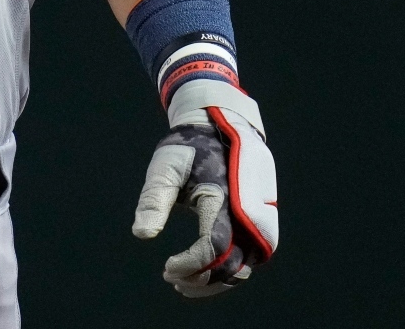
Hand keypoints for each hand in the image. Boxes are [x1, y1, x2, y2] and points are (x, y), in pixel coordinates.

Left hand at [130, 81, 278, 297]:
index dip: (191, 263)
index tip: (167, 268)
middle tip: (171, 278)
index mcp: (224, 194)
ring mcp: (261, 217)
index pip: (214, 244)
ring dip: (217, 280)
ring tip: (185, 281)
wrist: (222, 124)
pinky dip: (230, 269)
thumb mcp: (166, 166)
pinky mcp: (263, 222)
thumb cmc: (189, 147)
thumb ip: (154, 200)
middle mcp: (249, 210)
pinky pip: (252, 256)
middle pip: (233, 263)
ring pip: (246, 265)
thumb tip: (141, 234)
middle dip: (202, 278)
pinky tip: (204, 271)